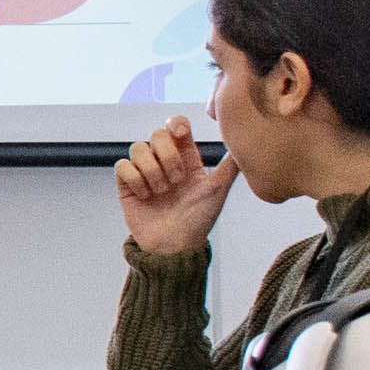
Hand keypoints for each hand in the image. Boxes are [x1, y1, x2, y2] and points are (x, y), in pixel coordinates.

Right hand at [113, 113, 238, 255]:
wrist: (175, 245)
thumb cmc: (199, 219)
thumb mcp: (218, 188)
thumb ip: (231, 164)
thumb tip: (248, 143)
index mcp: (186, 158)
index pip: (177, 126)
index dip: (176, 124)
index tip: (182, 135)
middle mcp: (164, 161)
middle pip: (156, 134)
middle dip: (167, 156)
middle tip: (177, 180)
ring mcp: (144, 172)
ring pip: (138, 148)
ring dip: (151, 170)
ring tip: (161, 191)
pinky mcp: (127, 184)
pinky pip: (122, 166)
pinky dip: (135, 180)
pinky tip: (146, 196)